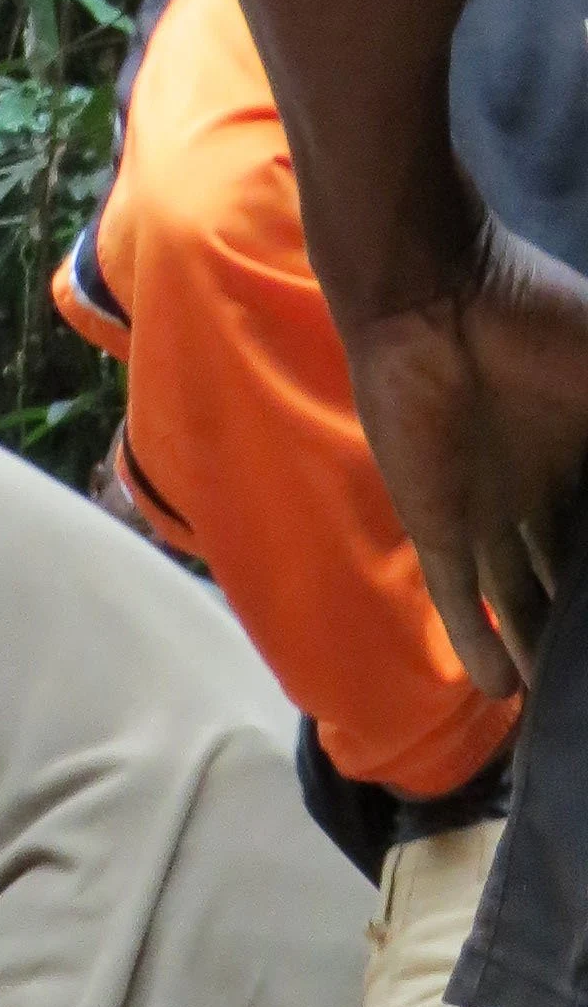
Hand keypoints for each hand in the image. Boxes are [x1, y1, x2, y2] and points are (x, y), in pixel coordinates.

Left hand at [342, 208, 587, 695]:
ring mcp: (489, 513)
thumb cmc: (535, 316)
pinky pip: (463, 602)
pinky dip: (479, 646)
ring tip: (558, 708)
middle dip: (584, 623)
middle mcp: (541, 490)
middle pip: (570, 574)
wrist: (433, 298)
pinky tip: (502, 695)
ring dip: (537, 649)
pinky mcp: (440, 528)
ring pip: (520, 600)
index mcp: (585, 452)